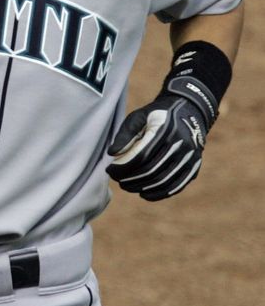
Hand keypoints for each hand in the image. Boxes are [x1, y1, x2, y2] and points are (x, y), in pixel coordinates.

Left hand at [106, 75, 218, 200]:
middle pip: (151, 170)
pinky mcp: (194, 166)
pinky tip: (144, 194)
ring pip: (163, 181)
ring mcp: (190, 157)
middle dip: (130, 178)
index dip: (123, 166)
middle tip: (116, 179)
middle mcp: (180, 145)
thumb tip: (112, 154)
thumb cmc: (157, 114)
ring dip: (142, 187)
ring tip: (127, 186)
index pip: (141, 156)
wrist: (188, 110)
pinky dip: (160, 193)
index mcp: (165, 130)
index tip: (109, 169)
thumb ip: (125, 134)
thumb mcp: (138, 116)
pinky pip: (177, 185)